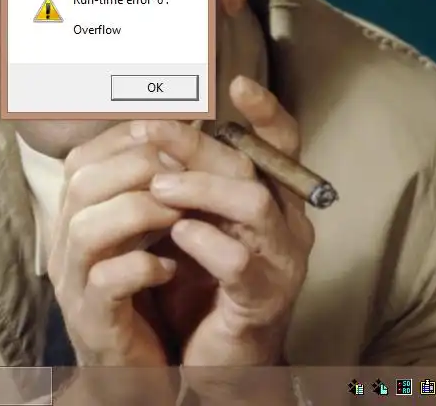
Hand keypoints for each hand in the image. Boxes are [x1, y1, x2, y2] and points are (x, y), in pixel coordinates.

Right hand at [47, 122, 182, 368]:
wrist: (135, 369)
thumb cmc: (143, 291)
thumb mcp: (142, 231)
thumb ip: (147, 188)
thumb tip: (175, 133)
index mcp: (73, 216)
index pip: (81, 159)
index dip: (124, 139)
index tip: (169, 134)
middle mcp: (63, 244)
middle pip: (80, 184)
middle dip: (137, 166)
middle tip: (183, 169)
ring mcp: (72, 284)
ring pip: (87, 229)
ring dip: (140, 211)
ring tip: (180, 211)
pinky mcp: (92, 321)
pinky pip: (106, 283)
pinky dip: (142, 267)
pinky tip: (170, 266)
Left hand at [145, 76, 314, 366]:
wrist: (217, 354)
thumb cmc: (206, 276)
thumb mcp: (201, 219)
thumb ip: (193, 178)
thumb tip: (154, 125)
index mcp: (275, 196)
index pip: (283, 142)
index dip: (266, 111)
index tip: (236, 82)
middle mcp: (287, 221)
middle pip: (251, 163)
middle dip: (197, 144)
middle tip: (148, 131)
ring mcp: (281, 259)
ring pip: (252, 202)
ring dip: (199, 187)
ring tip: (157, 187)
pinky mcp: (264, 298)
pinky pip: (239, 261)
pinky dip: (204, 242)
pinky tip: (176, 235)